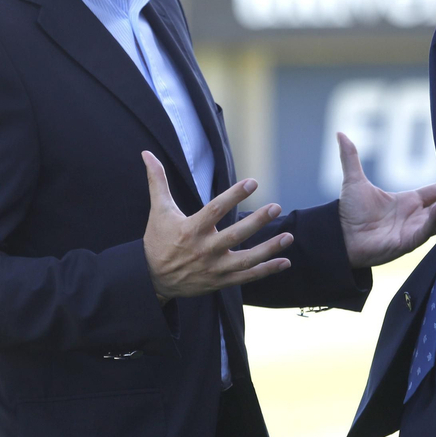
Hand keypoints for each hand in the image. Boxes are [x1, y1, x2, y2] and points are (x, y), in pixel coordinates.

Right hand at [142, 151, 293, 303]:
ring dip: (269, 249)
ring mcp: (214, 269)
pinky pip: (247, 277)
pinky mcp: (220, 282)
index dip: (234, 195)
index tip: (253, 182)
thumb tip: (146, 153)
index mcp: (190, 230)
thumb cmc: (157, 241)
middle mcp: (204, 250)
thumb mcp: (158, 210)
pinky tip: (284, 261)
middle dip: (256, 222)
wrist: (152, 279)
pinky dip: (266, 270)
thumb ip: (157, 181)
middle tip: (276, 207)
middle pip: (234, 236)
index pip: (215, 210)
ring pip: (246, 260)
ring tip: (288, 236)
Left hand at [335, 132, 435, 267]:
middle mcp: (414, 215)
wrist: (340, 236)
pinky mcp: (408, 242)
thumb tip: (340, 133)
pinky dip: (434, 221)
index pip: (435, 191)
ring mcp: (413, 229)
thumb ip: (350, 157)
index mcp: (408, 201)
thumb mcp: (353, 181)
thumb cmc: (348, 212)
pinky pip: (426, 231)